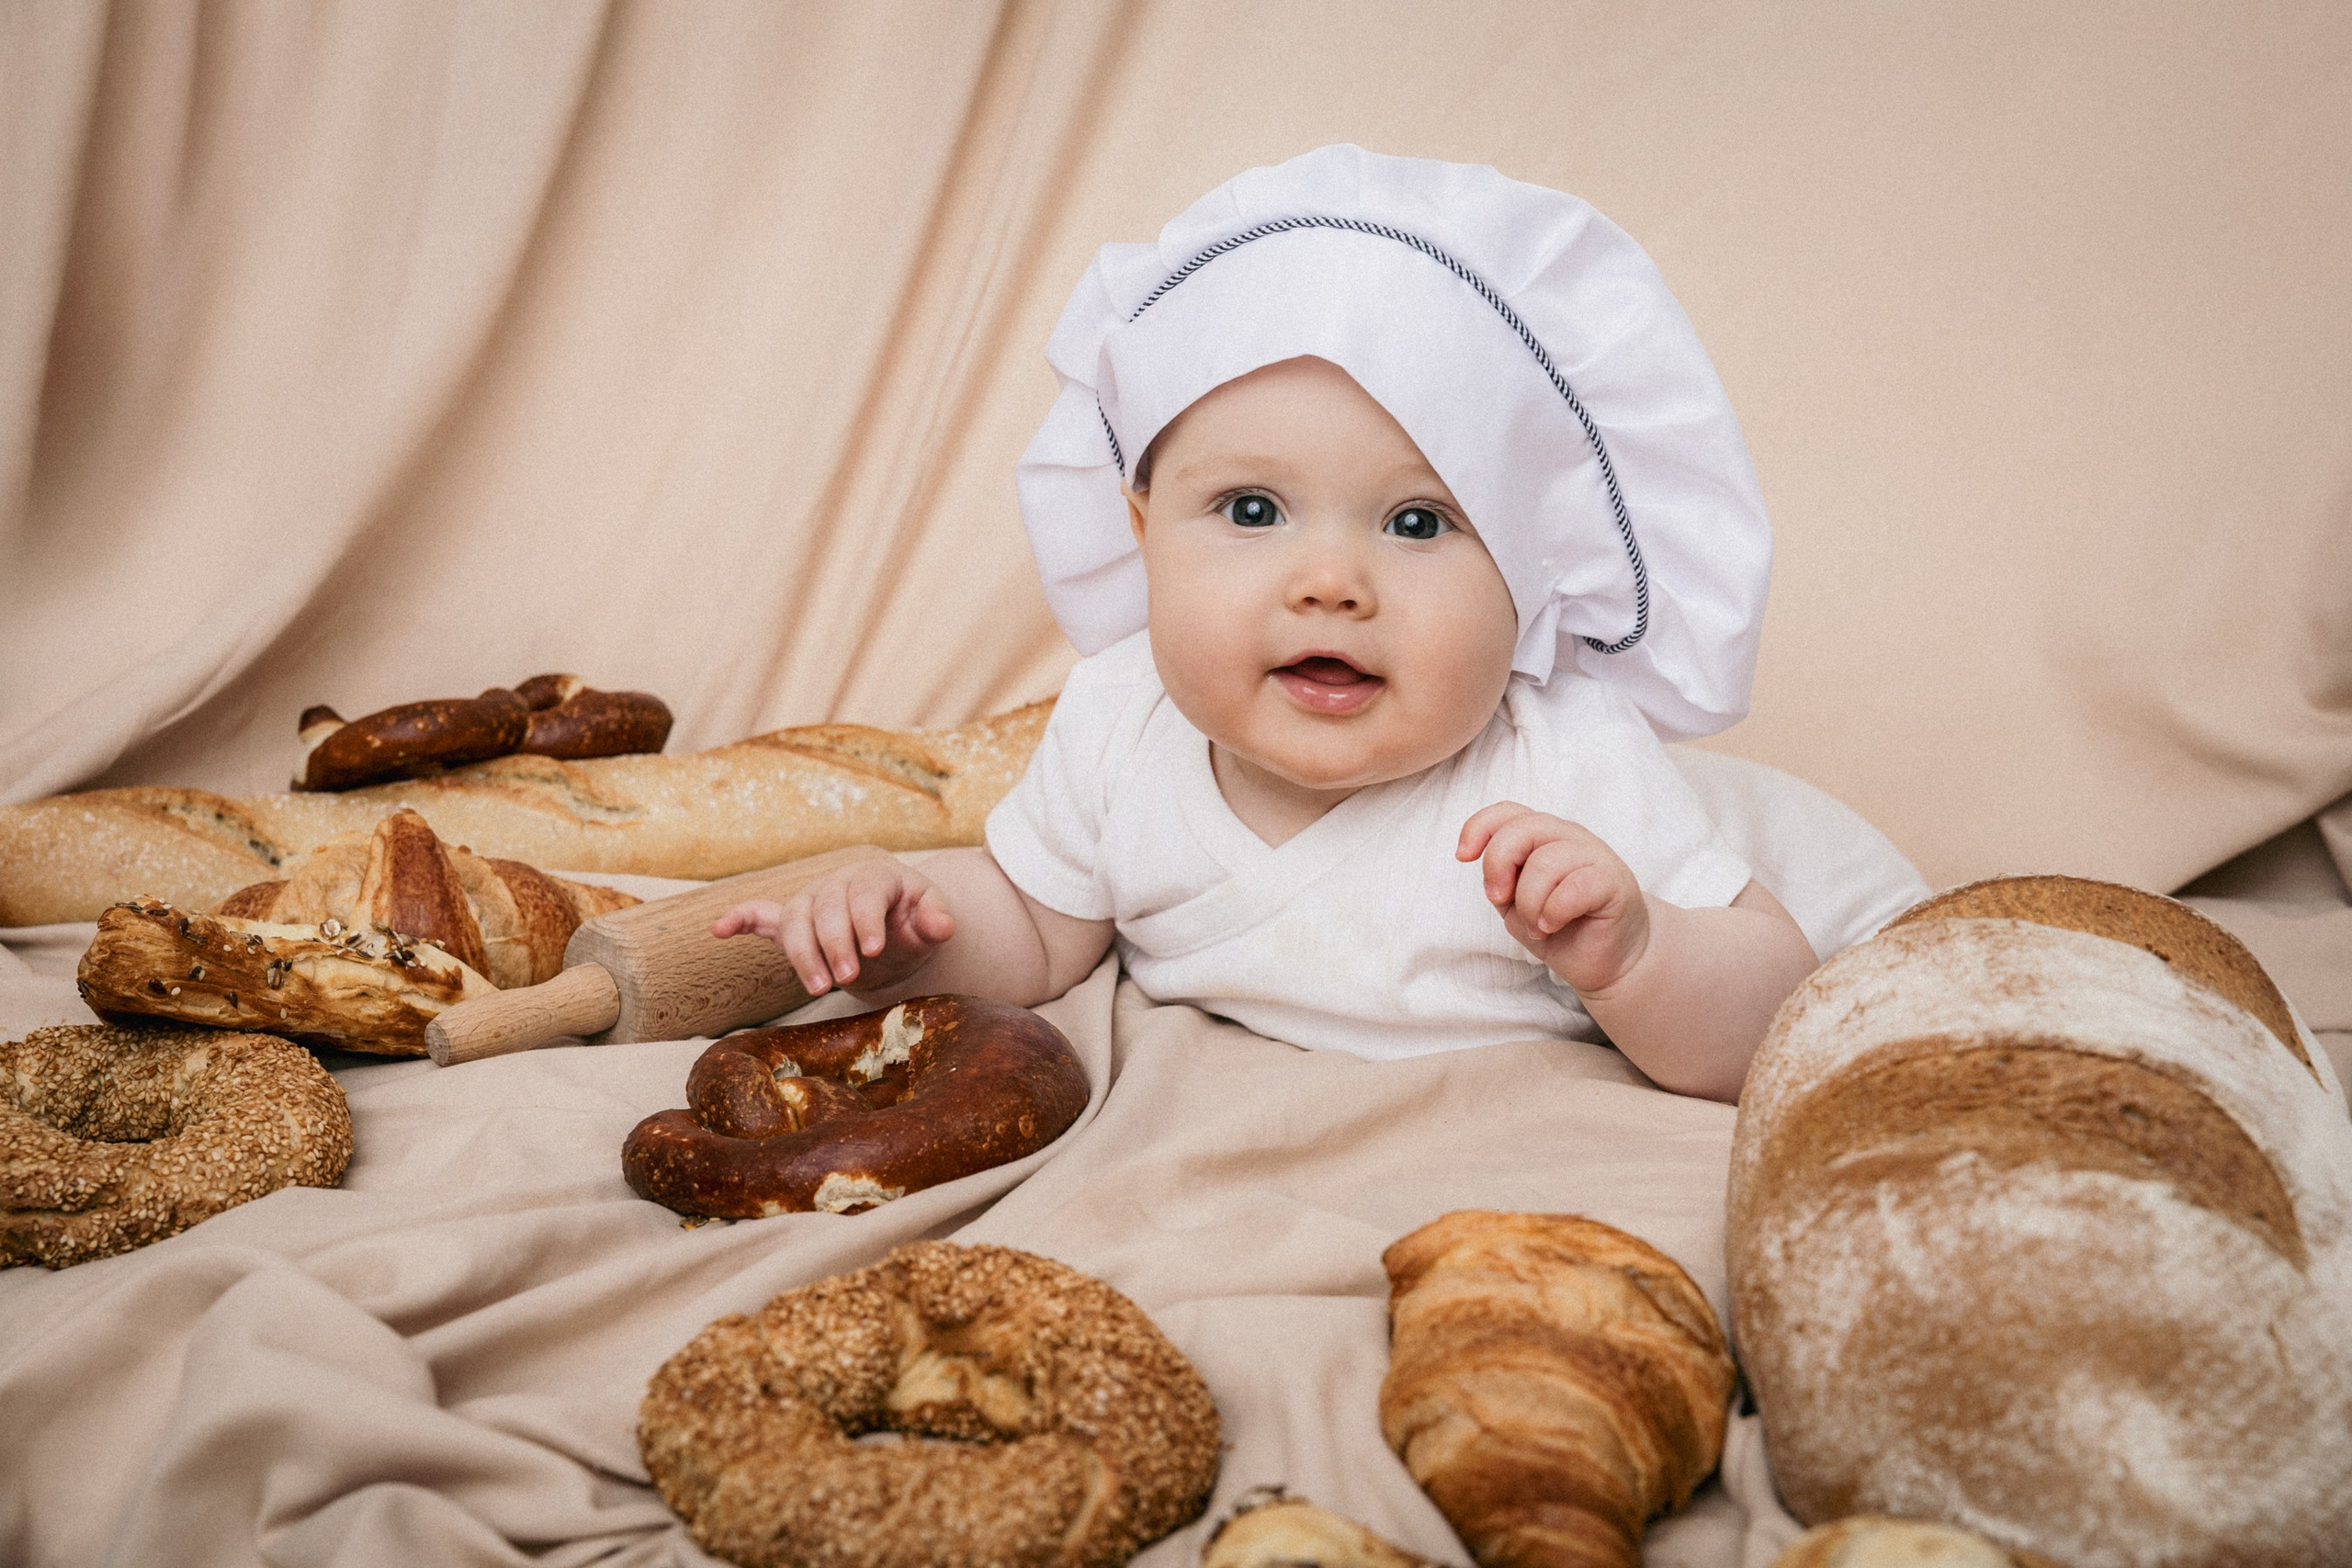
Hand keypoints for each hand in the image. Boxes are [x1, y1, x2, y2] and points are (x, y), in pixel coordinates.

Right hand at [710, 858, 955, 996]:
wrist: (893, 934)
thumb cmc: (912, 925)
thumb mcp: (931, 921)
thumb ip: (936, 921)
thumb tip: (943, 926)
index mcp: (875, 876)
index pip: (864, 892)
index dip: (866, 919)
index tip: (874, 948)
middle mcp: (837, 884)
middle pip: (825, 907)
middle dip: (833, 943)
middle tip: (847, 978)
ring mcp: (812, 901)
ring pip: (794, 919)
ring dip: (802, 953)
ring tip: (820, 986)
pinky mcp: (792, 921)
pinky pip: (761, 915)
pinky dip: (739, 919)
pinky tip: (719, 929)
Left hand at [1457, 801, 1648, 995]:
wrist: (1607, 959)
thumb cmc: (1560, 927)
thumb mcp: (1515, 903)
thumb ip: (1501, 880)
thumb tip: (1489, 869)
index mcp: (1542, 836)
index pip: (1507, 812)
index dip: (1478, 827)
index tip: (1463, 857)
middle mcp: (1568, 837)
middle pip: (1521, 830)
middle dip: (1498, 867)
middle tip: (1500, 900)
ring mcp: (1594, 855)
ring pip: (1545, 862)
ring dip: (1528, 903)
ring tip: (1536, 925)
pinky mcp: (1614, 881)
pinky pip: (1574, 887)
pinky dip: (1553, 912)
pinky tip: (1552, 925)